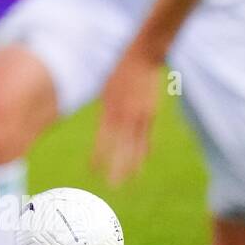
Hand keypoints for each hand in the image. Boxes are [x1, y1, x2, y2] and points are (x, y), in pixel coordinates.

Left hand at [92, 48, 162, 185]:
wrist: (141, 58)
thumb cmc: (118, 72)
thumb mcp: (105, 91)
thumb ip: (105, 111)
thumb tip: (102, 129)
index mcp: (109, 109)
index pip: (103, 140)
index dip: (99, 156)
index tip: (93, 170)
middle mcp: (124, 115)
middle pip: (120, 148)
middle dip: (116, 167)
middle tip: (112, 185)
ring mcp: (140, 116)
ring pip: (135, 147)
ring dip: (131, 164)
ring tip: (128, 181)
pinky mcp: (151, 114)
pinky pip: (147, 137)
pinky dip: (144, 151)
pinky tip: (141, 163)